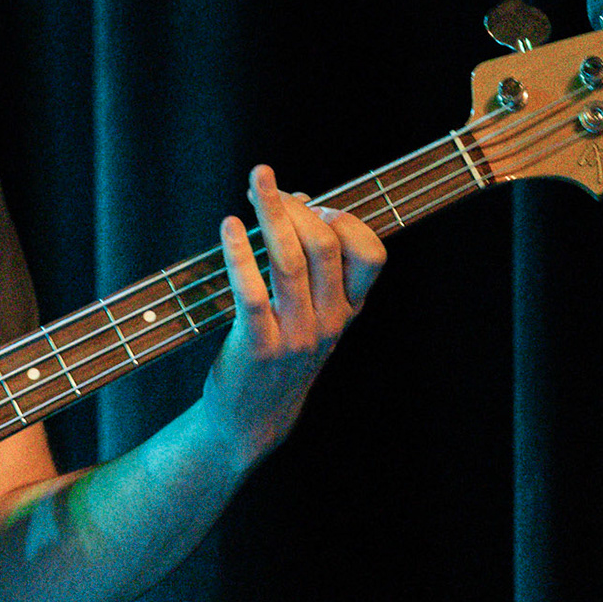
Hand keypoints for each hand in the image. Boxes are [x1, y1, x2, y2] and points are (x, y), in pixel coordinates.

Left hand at [203, 164, 385, 465]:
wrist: (251, 419)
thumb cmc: (276, 354)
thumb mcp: (308, 315)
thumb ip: (308, 267)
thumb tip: (293, 202)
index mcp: (347, 310)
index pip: (372, 255)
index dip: (346, 219)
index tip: (316, 203)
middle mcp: (330, 322)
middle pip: (325, 246)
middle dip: (296, 205)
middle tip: (264, 182)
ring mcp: (296, 335)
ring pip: (290, 261)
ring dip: (270, 214)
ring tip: (254, 183)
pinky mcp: (259, 346)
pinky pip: (252, 291)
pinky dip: (240, 253)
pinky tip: (230, 227)